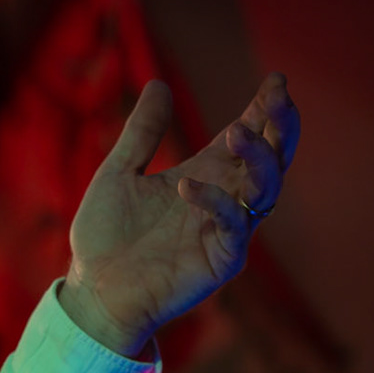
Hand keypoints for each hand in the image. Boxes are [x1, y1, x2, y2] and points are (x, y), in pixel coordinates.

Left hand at [61, 73, 298, 354]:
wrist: (92, 293)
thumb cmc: (105, 238)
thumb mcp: (118, 173)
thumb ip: (142, 133)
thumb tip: (158, 84)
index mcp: (205, 176)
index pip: (247, 137)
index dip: (265, 109)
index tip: (276, 79)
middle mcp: (224, 199)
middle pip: (272, 158)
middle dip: (281, 126)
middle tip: (278, 97)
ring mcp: (226, 230)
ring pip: (266, 188)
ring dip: (260, 157)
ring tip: (238, 130)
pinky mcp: (221, 261)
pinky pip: (233, 226)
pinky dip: (216, 202)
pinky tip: (186, 185)